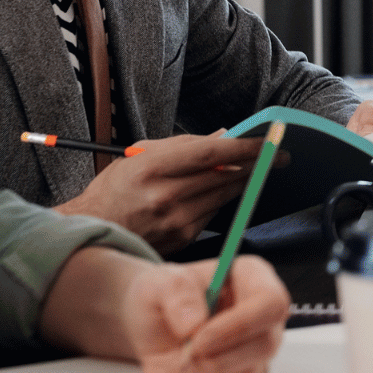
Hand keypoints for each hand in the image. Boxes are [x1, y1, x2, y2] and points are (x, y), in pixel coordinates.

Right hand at [54, 133, 265, 251]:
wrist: (94, 229)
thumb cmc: (115, 189)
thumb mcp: (140, 156)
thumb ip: (183, 144)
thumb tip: (224, 135)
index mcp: (153, 168)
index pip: (212, 153)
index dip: (246, 146)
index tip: (269, 141)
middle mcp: (165, 195)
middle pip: (225, 175)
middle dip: (256, 164)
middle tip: (278, 155)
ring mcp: (175, 220)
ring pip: (225, 195)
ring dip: (243, 182)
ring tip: (255, 169)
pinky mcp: (182, 238)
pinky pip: (214, 213)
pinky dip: (222, 200)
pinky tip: (222, 191)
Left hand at [121, 255, 289, 372]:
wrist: (151, 323)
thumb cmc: (164, 295)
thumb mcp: (160, 281)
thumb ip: (178, 294)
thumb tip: (194, 322)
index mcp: (253, 278)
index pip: (271, 303)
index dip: (240, 325)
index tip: (199, 339)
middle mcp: (262, 315)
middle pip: (264, 344)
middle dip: (216, 359)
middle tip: (181, 358)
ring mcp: (254, 349)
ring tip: (161, 363)